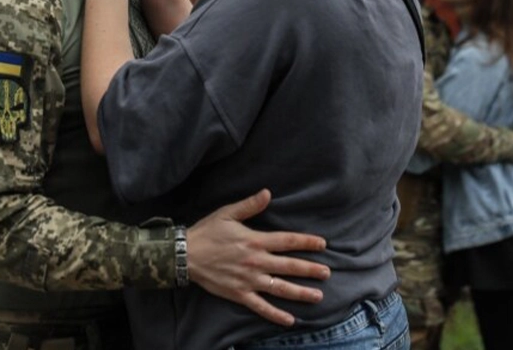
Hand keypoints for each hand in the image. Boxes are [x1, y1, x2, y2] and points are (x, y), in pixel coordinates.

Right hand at [187, 189, 330, 326]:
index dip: (307, 242)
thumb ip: (250, 205)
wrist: (185, 254)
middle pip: (289, 266)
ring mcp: (249, 280)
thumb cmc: (207, 232)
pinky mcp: (239, 294)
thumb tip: (268, 192)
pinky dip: (276, 314)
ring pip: (280, 288)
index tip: (323, 244)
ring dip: (300, 293)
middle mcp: (256, 262)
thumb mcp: (227, 213)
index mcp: (255, 241)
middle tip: (328, 273)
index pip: (287, 241)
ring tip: (318, 296)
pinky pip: (261, 307)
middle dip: (310, 269)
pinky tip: (290, 320)